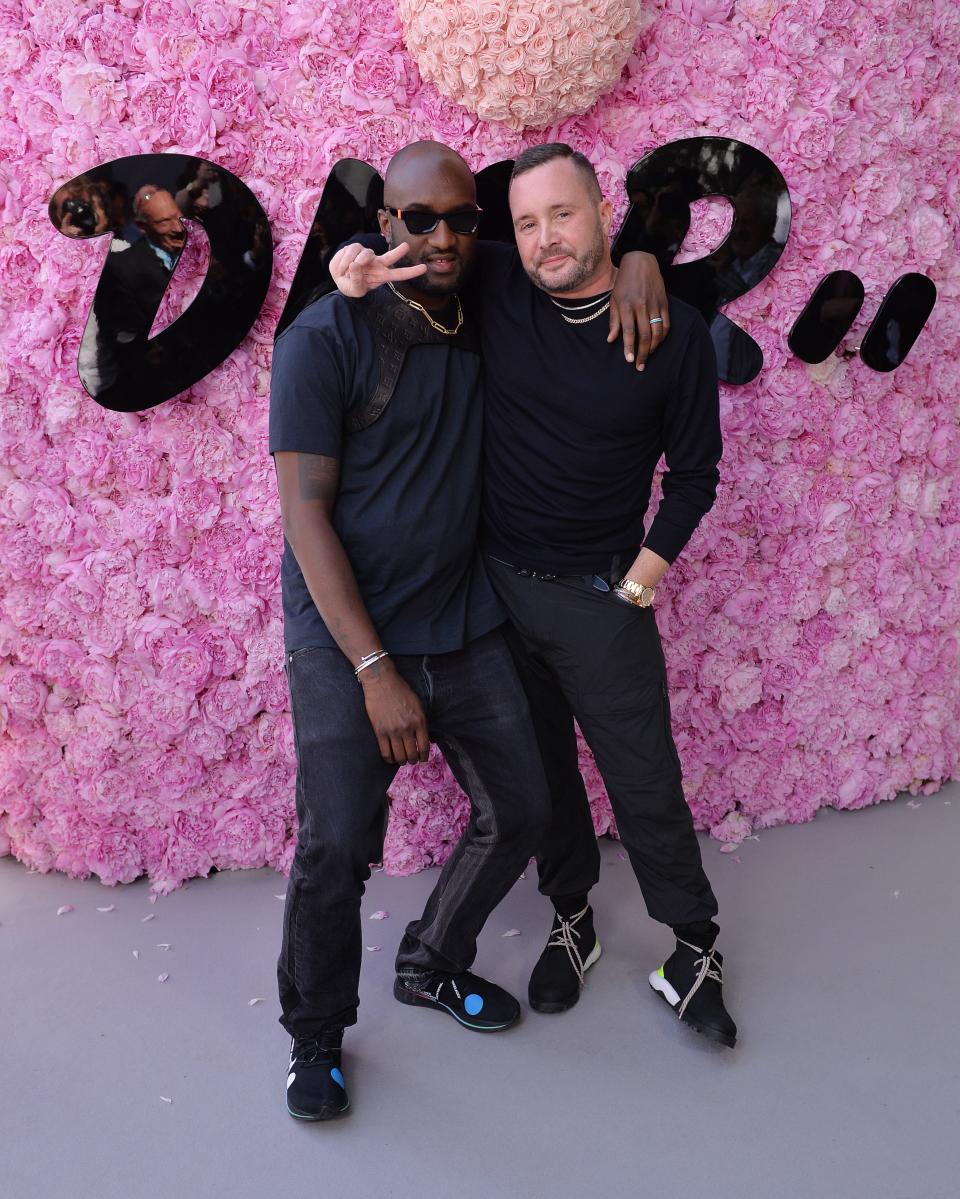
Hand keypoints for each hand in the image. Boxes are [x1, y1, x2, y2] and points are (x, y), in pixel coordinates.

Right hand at [329, 242, 427, 297]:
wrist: (338, 278)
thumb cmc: (350, 286)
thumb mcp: (355, 289)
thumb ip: (357, 280)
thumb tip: (355, 265)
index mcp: (381, 275)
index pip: (399, 274)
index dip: (411, 272)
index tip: (424, 268)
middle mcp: (377, 263)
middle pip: (390, 257)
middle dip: (398, 252)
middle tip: (407, 247)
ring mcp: (367, 254)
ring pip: (364, 254)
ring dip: (352, 263)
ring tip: (345, 272)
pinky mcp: (356, 247)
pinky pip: (350, 251)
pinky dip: (343, 261)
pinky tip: (342, 266)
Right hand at [360, 660, 430, 764]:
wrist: (382, 682)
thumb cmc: (401, 690)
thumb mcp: (418, 704)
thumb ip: (421, 721)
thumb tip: (424, 737)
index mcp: (419, 721)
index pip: (424, 746)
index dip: (424, 756)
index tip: (423, 759)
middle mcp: (407, 728)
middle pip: (411, 754)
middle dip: (413, 760)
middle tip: (411, 760)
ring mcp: (393, 731)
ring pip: (399, 756)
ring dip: (401, 761)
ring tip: (401, 760)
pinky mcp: (380, 732)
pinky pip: (385, 752)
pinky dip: (389, 759)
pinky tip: (390, 758)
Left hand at [608, 251, 669, 370]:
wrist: (641, 261)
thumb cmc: (624, 282)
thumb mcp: (614, 299)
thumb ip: (614, 321)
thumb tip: (611, 340)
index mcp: (627, 305)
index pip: (629, 331)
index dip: (630, 347)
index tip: (630, 361)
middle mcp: (642, 306)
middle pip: (644, 335)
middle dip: (642, 353)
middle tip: (640, 366)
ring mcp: (655, 304)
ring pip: (657, 331)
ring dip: (653, 347)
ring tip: (648, 357)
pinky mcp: (664, 303)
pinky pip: (666, 324)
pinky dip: (663, 336)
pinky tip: (657, 343)